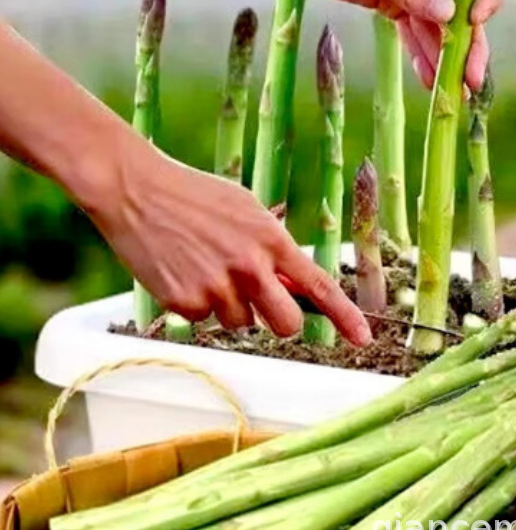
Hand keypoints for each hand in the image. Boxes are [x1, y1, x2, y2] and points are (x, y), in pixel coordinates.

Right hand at [90, 141, 372, 345]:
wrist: (137, 190)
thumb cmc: (196, 196)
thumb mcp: (246, 211)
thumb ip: (272, 248)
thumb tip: (291, 284)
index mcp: (271, 241)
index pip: (319, 287)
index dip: (345, 317)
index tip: (364, 339)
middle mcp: (249, 268)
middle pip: (284, 325)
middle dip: (278, 321)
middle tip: (261, 303)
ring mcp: (217, 287)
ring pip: (240, 323)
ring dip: (230, 305)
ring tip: (206, 266)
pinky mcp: (184, 302)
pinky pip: (204, 319)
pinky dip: (198, 303)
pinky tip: (183, 271)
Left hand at [271, 0, 502, 90]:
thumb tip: (450, 14)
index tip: (472, 21)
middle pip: (463, 6)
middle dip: (470, 43)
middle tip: (470, 80)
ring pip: (440, 26)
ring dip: (447, 58)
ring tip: (452, 94)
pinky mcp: (393, 3)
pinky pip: (414, 32)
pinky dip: (421, 55)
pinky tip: (428, 81)